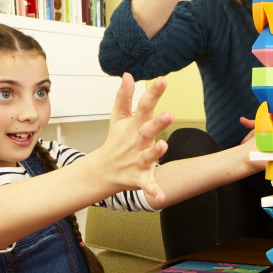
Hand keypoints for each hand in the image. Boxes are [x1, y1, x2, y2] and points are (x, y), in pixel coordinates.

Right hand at [96, 74, 174, 202]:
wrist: (102, 171)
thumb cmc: (116, 141)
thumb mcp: (118, 118)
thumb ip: (124, 96)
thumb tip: (127, 75)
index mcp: (134, 125)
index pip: (144, 106)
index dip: (153, 93)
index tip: (163, 80)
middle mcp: (137, 142)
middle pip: (147, 130)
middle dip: (157, 123)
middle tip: (169, 114)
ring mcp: (137, 160)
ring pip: (148, 156)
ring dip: (155, 152)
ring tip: (163, 145)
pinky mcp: (139, 177)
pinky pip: (148, 184)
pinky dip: (154, 191)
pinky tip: (162, 198)